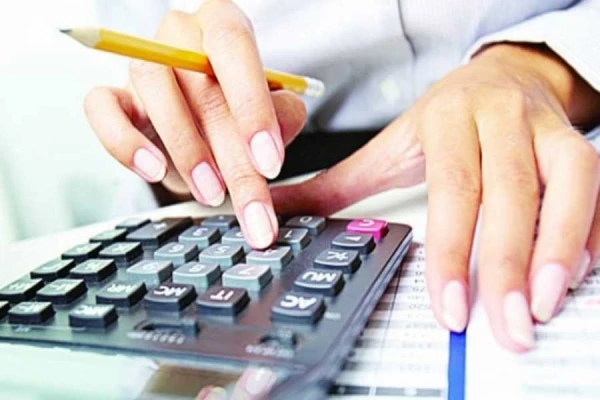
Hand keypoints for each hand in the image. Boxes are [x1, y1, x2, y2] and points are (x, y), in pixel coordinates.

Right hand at [84, 0, 305, 248]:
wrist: (204, 124)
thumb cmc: (240, 111)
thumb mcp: (273, 112)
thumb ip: (284, 115)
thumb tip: (279, 130)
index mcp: (223, 26)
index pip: (234, 49)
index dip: (252, 107)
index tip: (269, 163)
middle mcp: (181, 37)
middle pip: (200, 86)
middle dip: (231, 156)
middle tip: (251, 205)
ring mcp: (143, 63)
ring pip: (154, 91)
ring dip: (187, 151)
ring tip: (213, 193)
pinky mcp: (113, 95)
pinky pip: (101, 109)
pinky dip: (125, 142)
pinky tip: (153, 170)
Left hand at [272, 43, 599, 350]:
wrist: (501, 75)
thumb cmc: (444, 117)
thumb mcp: (387, 145)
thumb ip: (336, 185)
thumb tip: (275, 211)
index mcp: (448, 119)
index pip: (451, 188)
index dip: (451, 250)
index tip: (449, 308)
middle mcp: (500, 119)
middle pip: (508, 193)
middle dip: (506, 265)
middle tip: (502, 327)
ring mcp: (545, 130)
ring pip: (565, 186)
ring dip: (557, 250)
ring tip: (541, 307)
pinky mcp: (578, 144)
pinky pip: (593, 189)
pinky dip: (587, 232)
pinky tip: (573, 275)